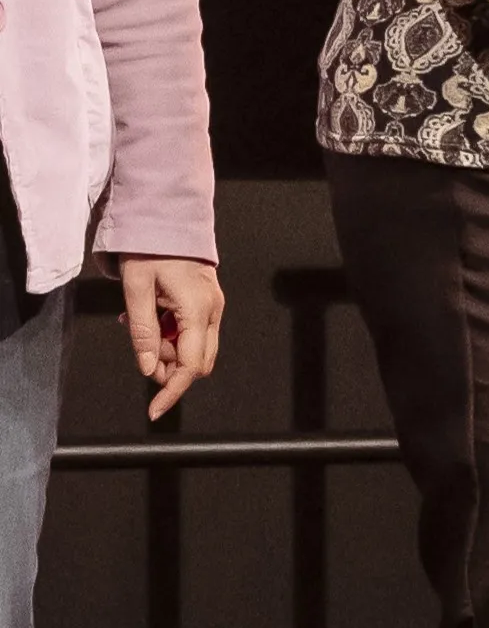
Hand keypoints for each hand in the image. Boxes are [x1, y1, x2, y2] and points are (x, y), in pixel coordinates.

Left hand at [119, 257, 222, 419]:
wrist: (170, 217)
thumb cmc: (152, 248)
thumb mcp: (136, 289)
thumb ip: (143, 332)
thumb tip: (148, 368)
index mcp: (197, 309)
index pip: (190, 365)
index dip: (172, 391)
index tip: (154, 410)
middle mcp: (213, 311)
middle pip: (197, 362)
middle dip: (168, 367)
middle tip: (142, 347)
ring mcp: (213, 306)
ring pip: (194, 348)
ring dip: (167, 349)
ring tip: (140, 322)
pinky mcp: (208, 301)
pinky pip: (193, 331)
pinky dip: (171, 334)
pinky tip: (152, 315)